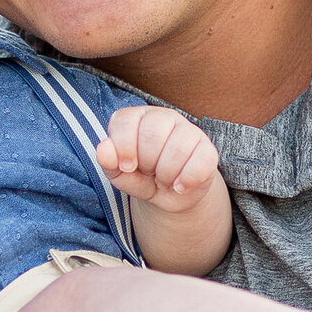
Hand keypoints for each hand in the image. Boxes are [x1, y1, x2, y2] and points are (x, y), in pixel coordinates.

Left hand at [97, 105, 220, 215]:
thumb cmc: (142, 178)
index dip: (124, 147)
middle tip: (150, 172)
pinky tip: (179, 186)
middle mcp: (163, 117)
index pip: (126, 121)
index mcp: (136, 117)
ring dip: (166, 174)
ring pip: (177, 148)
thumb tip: (102, 150)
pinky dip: (186, 180)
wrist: (171, 195)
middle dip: (147, 163)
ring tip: (164, 179)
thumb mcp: (121, 176)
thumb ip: (109, 163)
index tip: (127, 166)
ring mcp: (188, 130)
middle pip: (152, 135)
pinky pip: (200, 162)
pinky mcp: (208, 148)